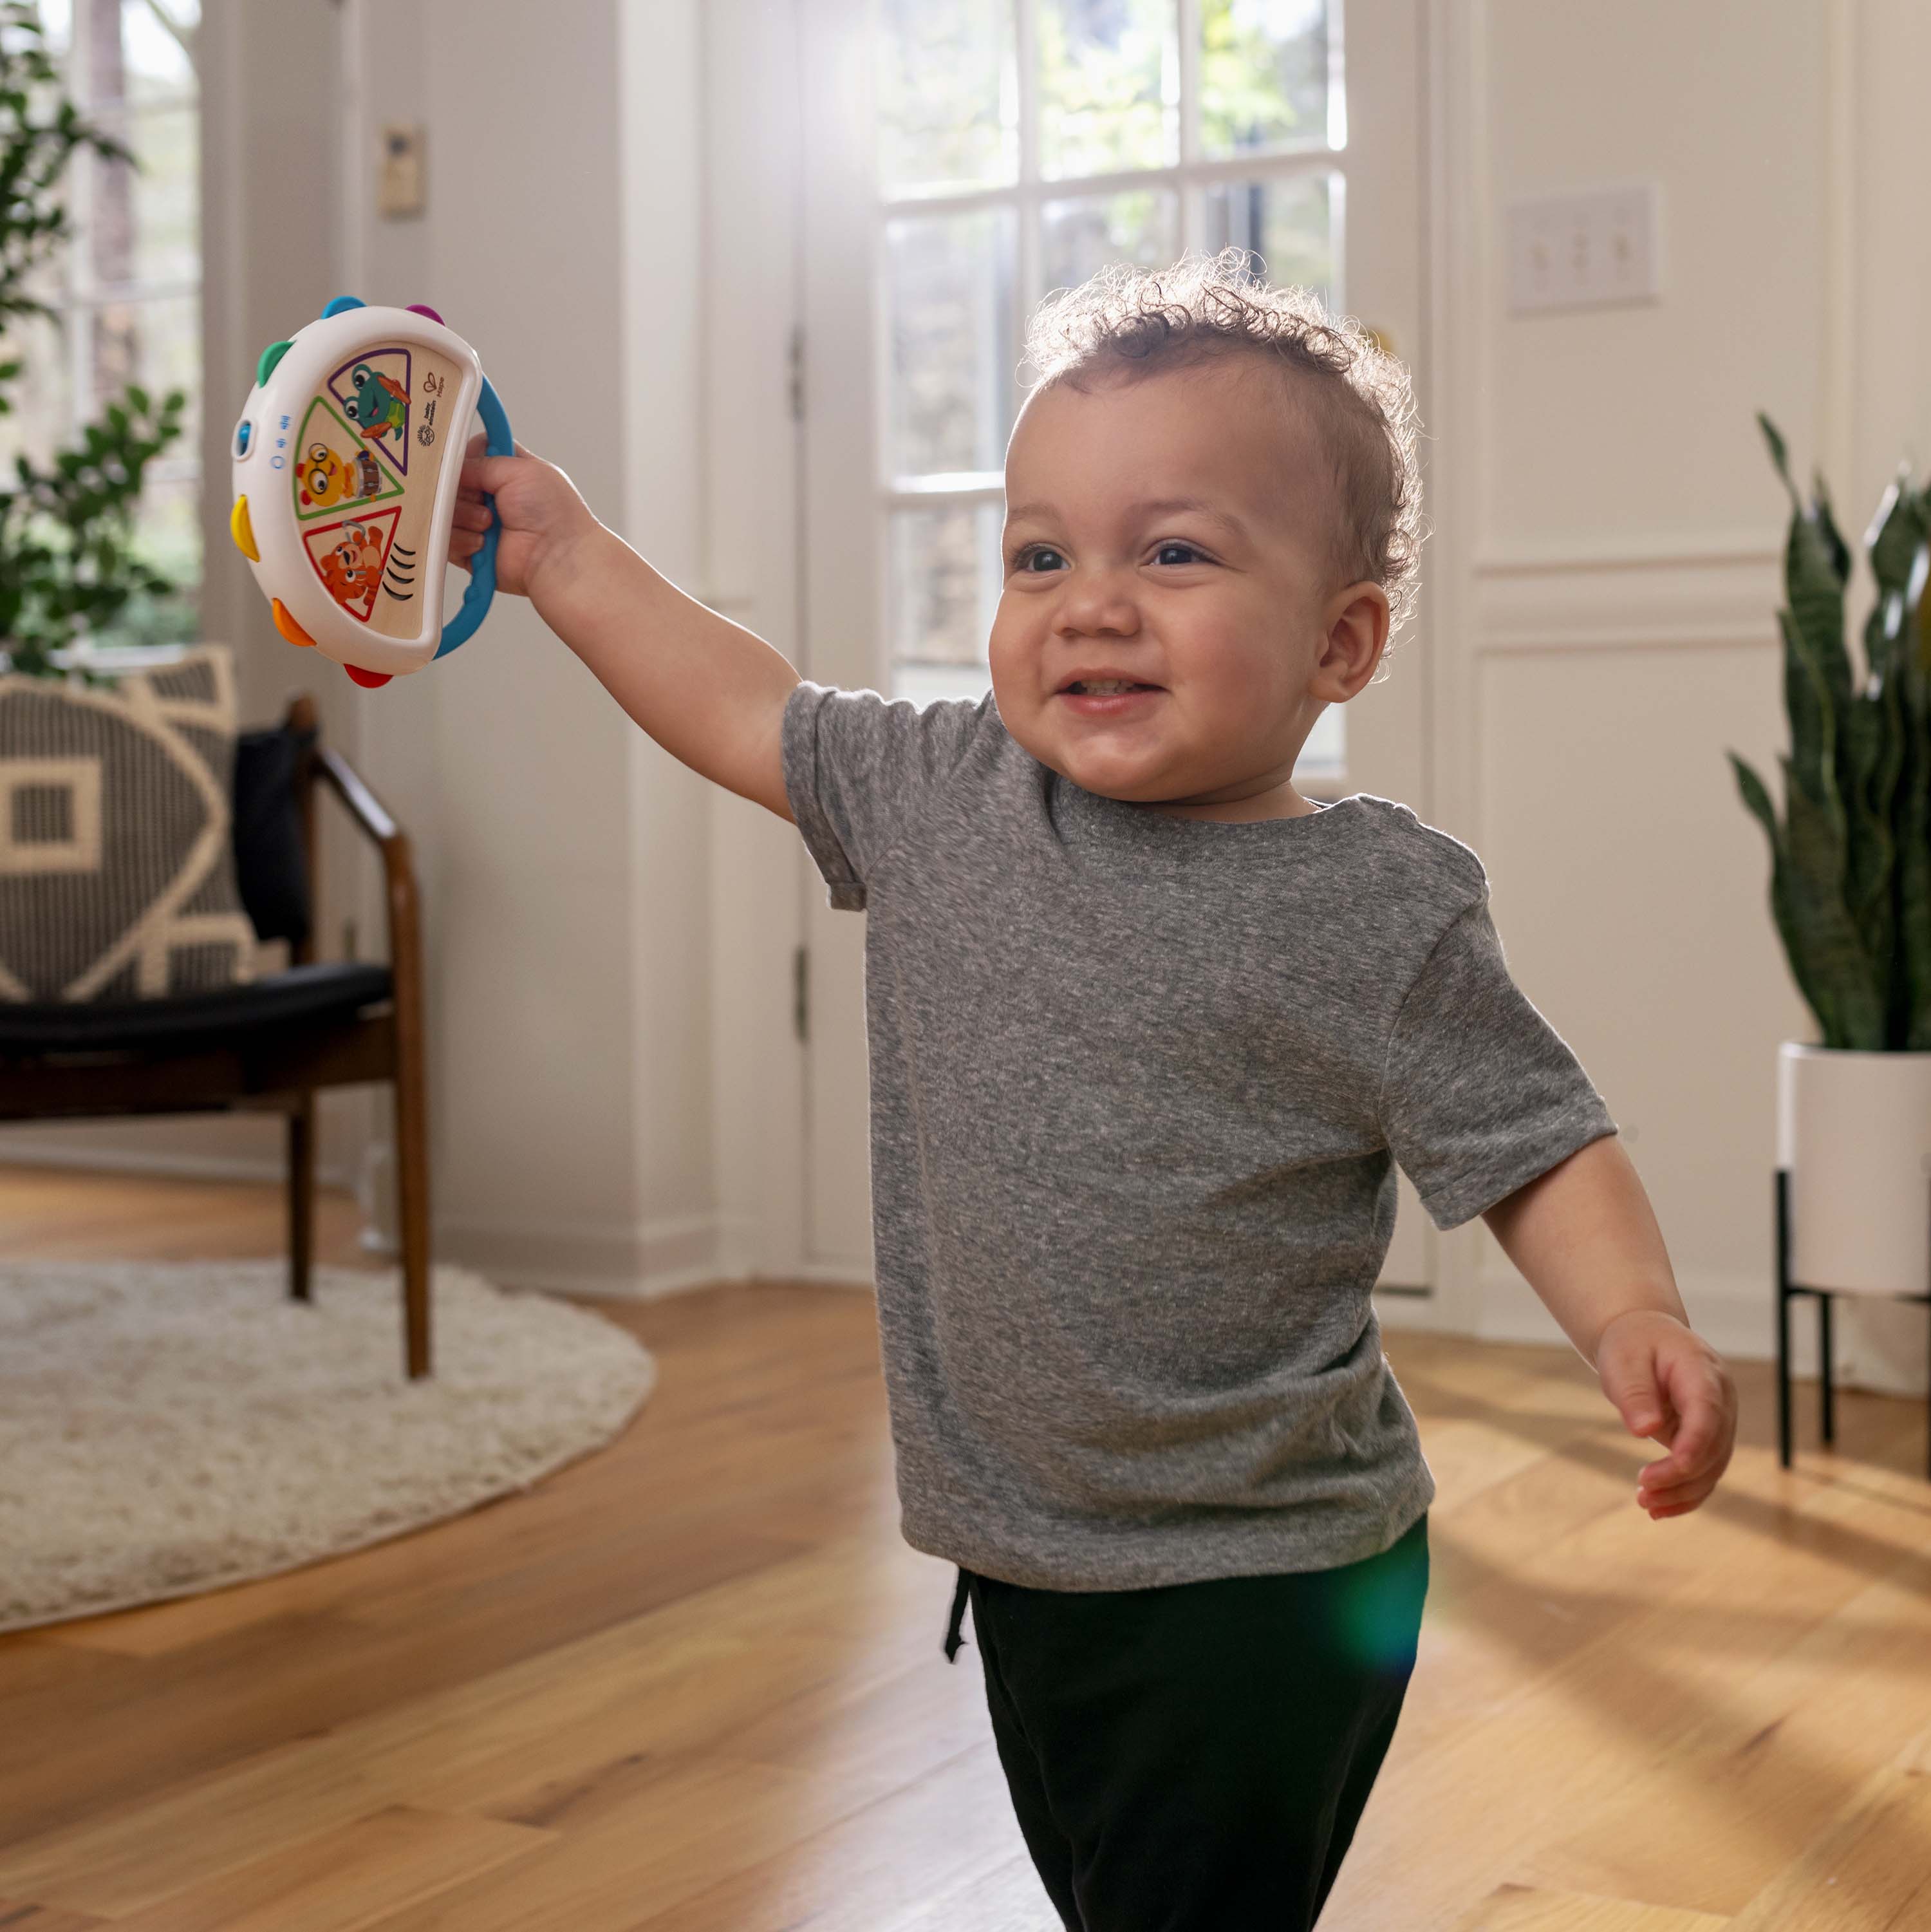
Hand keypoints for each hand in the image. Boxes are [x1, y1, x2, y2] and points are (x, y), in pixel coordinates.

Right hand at [449, 432, 600, 599]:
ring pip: (446, 510)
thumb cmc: (553, 513)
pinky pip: (446, 539)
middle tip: (483, 499)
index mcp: (507, 472)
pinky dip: (462, 539)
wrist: (556, 558)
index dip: (465, 457)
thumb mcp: (521, 469)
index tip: (466, 463)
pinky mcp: (470, 551)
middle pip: (452, 482)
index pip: (473, 454)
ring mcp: (479, 523)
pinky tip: (483, 544)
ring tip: (489, 523)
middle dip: (464, 490)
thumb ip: (484, 461)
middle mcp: (492, 497)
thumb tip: (456, 465)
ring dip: (465, 515)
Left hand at [1594, 1310, 1737, 1518]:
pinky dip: (1685, 1493)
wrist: (1645, 1336)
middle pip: (1714, 1446)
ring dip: (1683, 1491)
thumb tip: (1645, 1431)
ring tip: (1645, 1504)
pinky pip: (1705, 1471)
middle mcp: (1721, 1399)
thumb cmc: (1633, 1345)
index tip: (1675, 1468)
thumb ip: (1635, 1392)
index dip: (1696, 1443)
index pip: (1708, 1412)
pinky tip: (1658, 1509)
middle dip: (1681, 1475)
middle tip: (1642, 1492)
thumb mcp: (1624, 1359)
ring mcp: (1719, 1420)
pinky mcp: (1708, 1438)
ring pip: (1713, 1466)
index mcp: (1702, 1371)